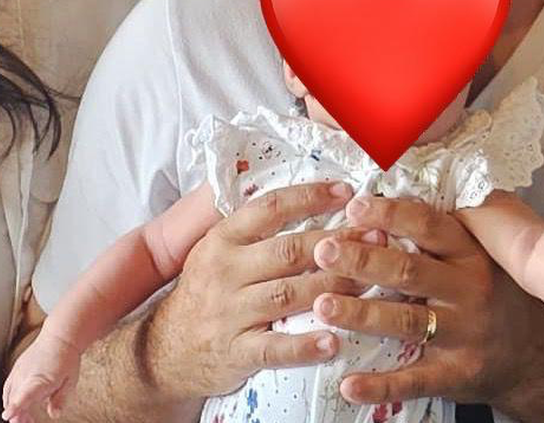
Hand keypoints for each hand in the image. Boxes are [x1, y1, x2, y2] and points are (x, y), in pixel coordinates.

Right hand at [1, 329, 80, 422]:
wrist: (59, 337)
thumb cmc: (66, 358)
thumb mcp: (70, 381)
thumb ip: (60, 399)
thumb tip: (54, 414)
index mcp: (40, 379)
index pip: (25, 395)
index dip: (16, 407)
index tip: (8, 416)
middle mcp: (26, 374)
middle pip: (15, 399)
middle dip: (17, 415)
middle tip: (26, 422)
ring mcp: (19, 371)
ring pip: (9, 394)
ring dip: (13, 408)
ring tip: (24, 418)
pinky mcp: (16, 368)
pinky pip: (7, 387)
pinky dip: (9, 399)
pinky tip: (14, 405)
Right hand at [142, 181, 373, 400]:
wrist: (168, 348)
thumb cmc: (205, 292)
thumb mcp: (215, 249)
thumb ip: (250, 225)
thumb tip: (299, 191)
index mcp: (222, 239)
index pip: (269, 208)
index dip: (310, 197)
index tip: (346, 191)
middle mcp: (225, 271)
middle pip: (288, 251)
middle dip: (336, 242)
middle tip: (375, 236)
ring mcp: (230, 313)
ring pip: (288, 294)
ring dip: (332, 287)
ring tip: (370, 281)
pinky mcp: (236, 352)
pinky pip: (275, 349)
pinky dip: (306, 346)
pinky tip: (335, 341)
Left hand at [310, 195, 543, 407]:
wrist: (540, 353)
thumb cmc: (495, 289)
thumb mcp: (483, 249)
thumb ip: (443, 223)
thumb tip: (396, 177)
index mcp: (470, 252)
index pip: (428, 226)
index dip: (391, 215)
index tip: (354, 207)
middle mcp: (469, 290)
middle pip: (410, 271)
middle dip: (362, 260)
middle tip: (323, 250)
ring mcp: (464, 335)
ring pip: (407, 322)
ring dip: (362, 314)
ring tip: (323, 305)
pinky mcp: (458, 374)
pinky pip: (415, 381)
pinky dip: (380, 385)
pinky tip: (347, 384)